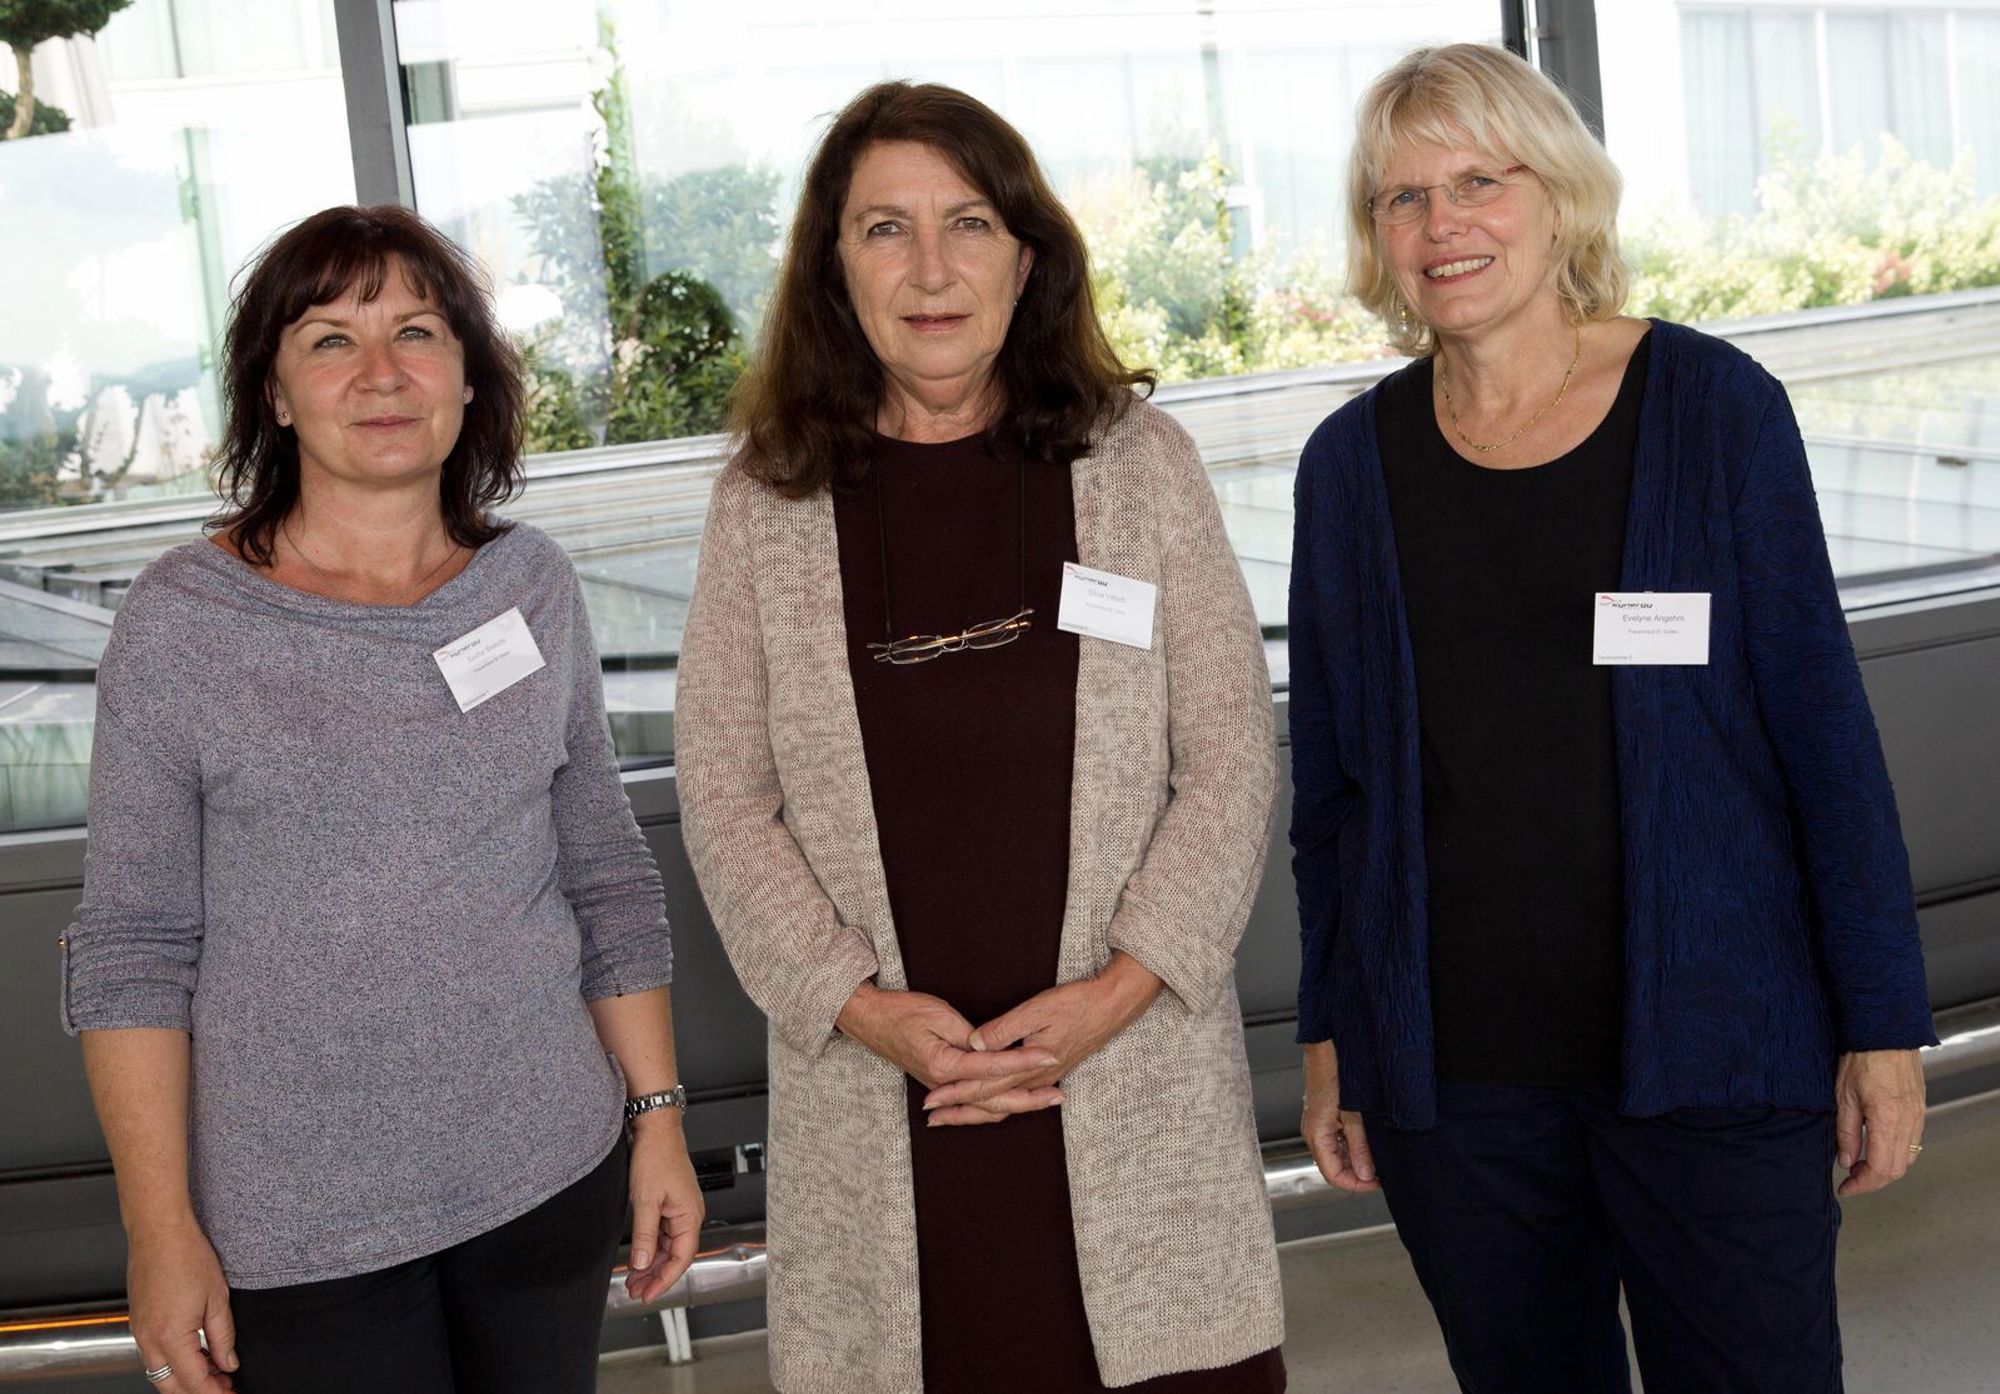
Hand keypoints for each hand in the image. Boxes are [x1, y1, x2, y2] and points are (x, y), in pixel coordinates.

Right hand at [128, 1218, 236, 1393]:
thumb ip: (223, 1337)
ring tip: (214, 1370)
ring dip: (186, 1378)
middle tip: (224, 1386)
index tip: (231, 1392)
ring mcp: (139, 1332)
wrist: (159, 1231)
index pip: (194, 1382)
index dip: (215, 1392)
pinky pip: (153, 1355)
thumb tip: (228, 1363)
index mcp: (170, 1337)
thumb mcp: (218, 1298)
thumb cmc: (186, 1255)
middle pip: (171, 1386)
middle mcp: (148, 1340)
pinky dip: (173, 1362)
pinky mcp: (138, 1323)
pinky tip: (195, 1353)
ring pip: (160, 1373)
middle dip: (199, 1391)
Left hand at [624, 1113, 706, 1302]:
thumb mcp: (646, 1200)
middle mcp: (688, 1215)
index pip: (682, 1258)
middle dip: (655, 1276)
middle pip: (674, 1255)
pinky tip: (637, 1257)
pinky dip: (649, 1247)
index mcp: (690, 1215)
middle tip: (636, 1291)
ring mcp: (678, 1210)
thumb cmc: (656, 1156)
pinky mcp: (669, 1204)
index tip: (648, 1294)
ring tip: (633, 1280)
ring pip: (666, 1246)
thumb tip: (641, 1263)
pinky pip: (661, 1234)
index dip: (665, 1280)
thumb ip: (644, 1235)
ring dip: (650, 1263)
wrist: (655, 1129)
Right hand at [837, 981, 1057, 1100]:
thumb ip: (969, 1035)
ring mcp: (943, 1088)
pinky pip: (974, 1104)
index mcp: (945, 1066)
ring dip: (1016, 1106)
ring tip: (1045, 1100)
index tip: (1050, 1055)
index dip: (1025, 1061)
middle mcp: (945, 1084)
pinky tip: (1011, 1107)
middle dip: (1030, 1097)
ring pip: (985, 1108)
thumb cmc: (902, 1013)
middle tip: (1059, 1094)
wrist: (872, 1021)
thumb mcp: (938, 1015)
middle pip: (995, 1100)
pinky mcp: (943, 1085)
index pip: (995, 1067)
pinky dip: (995, 1107)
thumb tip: (995, 1047)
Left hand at [921, 953, 1163, 1125]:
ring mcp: (1045, 1077)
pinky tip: (992, 1099)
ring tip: (954, 1114)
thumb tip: (974, 1044)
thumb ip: (1003, 1029)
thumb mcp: (1036, 1010)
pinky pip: (1018, 1095)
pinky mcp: (1051, 1070)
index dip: (955, 1095)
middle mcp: (1035, 1079)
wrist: (1114, 1006)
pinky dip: (998, 1101)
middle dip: (961, 1111)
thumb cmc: (1076, 1004)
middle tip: (932, 1119)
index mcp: (1027, 1066)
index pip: (983, 1087)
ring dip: (978, 1110)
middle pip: (992, 1103)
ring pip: (1006, 1103)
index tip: (930, 1102)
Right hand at [1302, 1040, 1377, 1192]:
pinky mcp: (1326, 1114)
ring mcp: (1319, 1123)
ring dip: (1357, 1157)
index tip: (1379, 1181)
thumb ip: (1359, 1146)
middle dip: (1359, 1171)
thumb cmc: (1335, 1072)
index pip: (1333, 1175)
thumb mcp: (1354, 1114)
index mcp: (1317, 1135)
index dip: (1357, 1184)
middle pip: (1335, 1166)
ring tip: (1379, 1153)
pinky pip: (1338, 1138)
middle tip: (1383, 1168)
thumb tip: (1366, 1173)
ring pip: (1338, 1153)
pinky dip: (1354, 1143)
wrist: (1327, 1046)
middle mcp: (1314, 1132)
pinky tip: (1369, 1137)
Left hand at [1835, 1048, 1925, 1196]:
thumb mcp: (1843, 1097)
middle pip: (1897, 1169)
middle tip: (1850, 1180)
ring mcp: (1918, 1115)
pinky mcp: (1919, 1108)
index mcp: (1887, 1121)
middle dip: (1873, 1180)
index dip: (1862, 1184)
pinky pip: (1913, 1142)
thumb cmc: (1861, 1057)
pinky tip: (1877, 1148)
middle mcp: (1908, 1122)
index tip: (1846, 1188)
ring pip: (1908, 1158)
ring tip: (1860, 1165)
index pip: (1880, 1169)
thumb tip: (1847, 1161)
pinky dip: (1896, 1153)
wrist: (1884, 1032)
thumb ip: (1846, 1133)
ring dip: (1885, 1168)